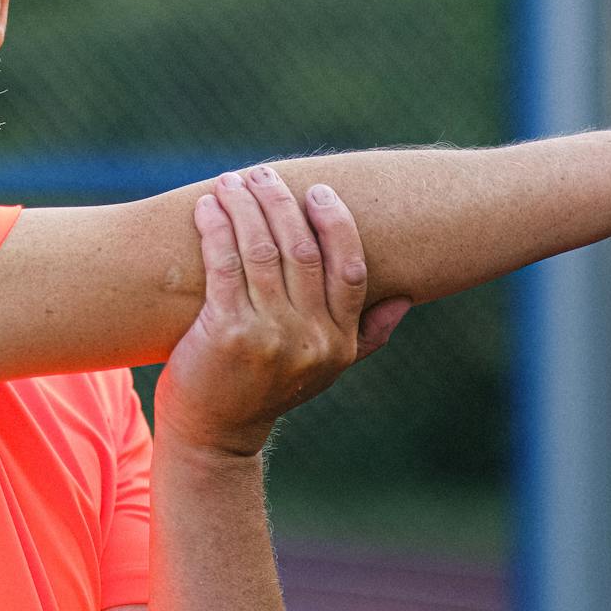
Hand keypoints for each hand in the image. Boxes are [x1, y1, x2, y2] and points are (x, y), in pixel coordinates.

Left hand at [152, 166, 412, 457]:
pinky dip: (216, 228)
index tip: (318, 191)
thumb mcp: (324, 371)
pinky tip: (206, 208)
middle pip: (302, 249)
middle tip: (263, 174)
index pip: (350, 268)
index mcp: (338, 342)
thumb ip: (364, 336)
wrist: (214, 436)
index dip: (336, 223)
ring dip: (245, 206)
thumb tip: (403, 300)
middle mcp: (310, 338)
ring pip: (261, 249)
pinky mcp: (227, 332)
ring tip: (231, 181)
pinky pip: (225, 264)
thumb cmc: (265, 392)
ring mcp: (268, 336)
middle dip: (281, 201)